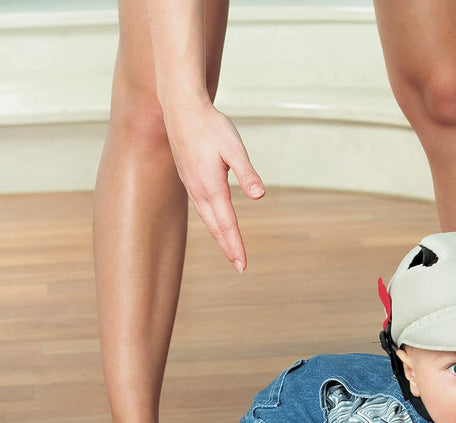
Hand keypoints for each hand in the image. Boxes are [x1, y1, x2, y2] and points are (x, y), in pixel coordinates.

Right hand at [164, 101, 264, 270]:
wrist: (181, 107)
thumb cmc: (210, 125)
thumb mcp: (234, 148)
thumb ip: (247, 173)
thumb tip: (259, 195)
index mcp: (212, 187)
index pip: (227, 224)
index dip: (235, 246)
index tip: (243, 265)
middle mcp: (199, 191)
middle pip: (216, 227)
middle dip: (229, 248)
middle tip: (240, 266)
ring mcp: (192, 186)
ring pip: (208, 219)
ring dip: (220, 237)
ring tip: (231, 251)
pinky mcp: (190, 179)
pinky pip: (203, 208)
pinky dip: (212, 222)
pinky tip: (217, 224)